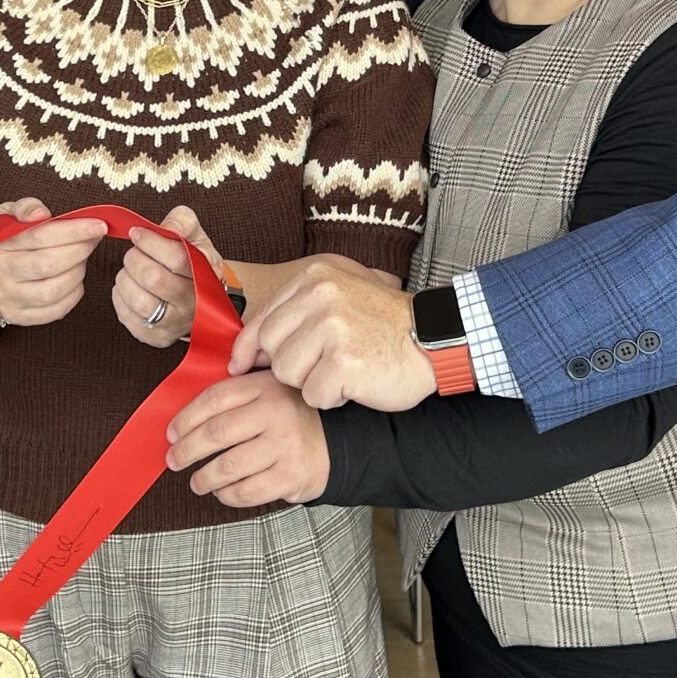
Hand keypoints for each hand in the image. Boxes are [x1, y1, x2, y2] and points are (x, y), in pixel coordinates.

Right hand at [0, 199, 108, 326]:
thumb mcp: (5, 216)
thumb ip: (25, 207)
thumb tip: (42, 214)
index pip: (40, 236)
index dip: (74, 231)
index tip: (98, 225)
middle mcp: (1, 276)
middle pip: (50, 264)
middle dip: (81, 250)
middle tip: (92, 239)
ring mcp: (10, 300)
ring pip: (55, 289)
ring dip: (78, 271)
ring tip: (81, 258)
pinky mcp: (21, 318)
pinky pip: (57, 310)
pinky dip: (74, 293)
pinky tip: (74, 279)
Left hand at [115, 204, 222, 347]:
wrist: (200, 297)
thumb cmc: (194, 262)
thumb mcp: (195, 235)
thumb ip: (183, 221)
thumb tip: (169, 226)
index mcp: (206, 275)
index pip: (177, 257)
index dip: (151, 242)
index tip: (137, 233)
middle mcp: (194, 304)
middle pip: (153, 278)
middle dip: (135, 259)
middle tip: (134, 253)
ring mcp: (175, 324)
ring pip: (139, 300)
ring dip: (126, 279)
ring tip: (131, 271)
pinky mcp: (157, 337)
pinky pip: (126, 315)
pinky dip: (120, 297)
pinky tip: (130, 288)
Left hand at [167, 373, 328, 506]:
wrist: (336, 443)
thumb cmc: (292, 418)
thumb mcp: (270, 390)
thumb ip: (236, 393)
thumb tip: (185, 416)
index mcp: (266, 387)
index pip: (214, 399)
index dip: (185, 418)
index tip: (171, 433)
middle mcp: (276, 414)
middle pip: (215, 434)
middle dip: (186, 450)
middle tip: (174, 459)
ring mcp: (284, 446)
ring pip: (227, 467)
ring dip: (203, 478)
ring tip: (197, 481)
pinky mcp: (290, 476)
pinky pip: (246, 491)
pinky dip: (226, 495)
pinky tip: (222, 491)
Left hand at [231, 256, 433, 411]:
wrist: (436, 339)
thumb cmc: (385, 325)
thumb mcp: (340, 298)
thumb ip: (296, 313)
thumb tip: (247, 348)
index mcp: (315, 278)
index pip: (262, 318)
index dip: (248, 348)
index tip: (240, 366)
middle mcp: (321, 297)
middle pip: (272, 349)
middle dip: (292, 366)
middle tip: (325, 365)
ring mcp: (333, 329)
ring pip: (287, 375)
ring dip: (312, 383)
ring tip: (343, 371)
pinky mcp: (345, 363)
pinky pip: (314, 395)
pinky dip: (332, 399)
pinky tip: (355, 385)